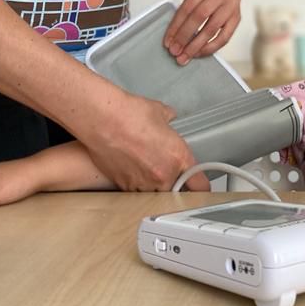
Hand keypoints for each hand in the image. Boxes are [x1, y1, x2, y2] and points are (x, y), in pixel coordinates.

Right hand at [82, 90, 209, 191]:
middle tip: (163, 165)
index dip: (201, 185)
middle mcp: (164, 175)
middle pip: (176, 190)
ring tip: (143, 163)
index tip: (199, 184)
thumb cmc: (130, 114)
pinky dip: (135, 182)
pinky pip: (135, 191)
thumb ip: (169, 121)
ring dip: (152, 183)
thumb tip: (168, 119)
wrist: (104, 120)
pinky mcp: (124, 186)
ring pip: (154, 192)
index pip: (200, 184)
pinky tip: (130, 166)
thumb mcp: (160, 112)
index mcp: (179, 157)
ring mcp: (143, 183)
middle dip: (172, 181)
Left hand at [163, 0, 241, 62]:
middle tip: (175, 50)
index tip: (168, 40)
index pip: (187, 7)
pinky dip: (210, 48)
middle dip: (184, 36)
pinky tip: (199, 53)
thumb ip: (187, 8)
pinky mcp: (236, 20)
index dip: (176, 25)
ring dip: (196, 45)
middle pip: (199, 17)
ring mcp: (230, 7)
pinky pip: (224, 38)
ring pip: (211, 29)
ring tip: (185, 55)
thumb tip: (174, 34)